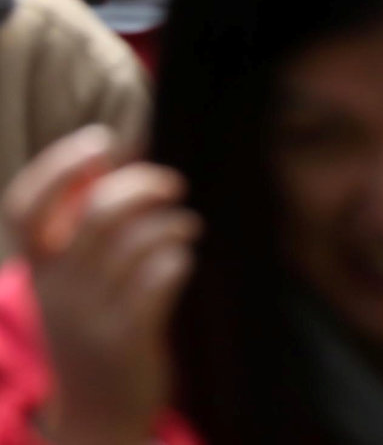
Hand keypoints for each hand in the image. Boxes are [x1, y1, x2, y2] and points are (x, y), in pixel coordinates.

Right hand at [6, 130, 192, 444]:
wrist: (98, 415)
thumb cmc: (96, 329)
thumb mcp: (72, 284)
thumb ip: (86, 229)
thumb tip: (124, 154)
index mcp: (39, 270)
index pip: (24, 207)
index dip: (58, 165)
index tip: (101, 141)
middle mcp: (57, 290)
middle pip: (97, 211)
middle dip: (143, 183)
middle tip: (171, 185)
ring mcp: (91, 314)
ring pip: (138, 239)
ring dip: (173, 221)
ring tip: (183, 227)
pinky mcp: (127, 337)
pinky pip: (161, 275)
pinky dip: (179, 257)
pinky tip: (182, 261)